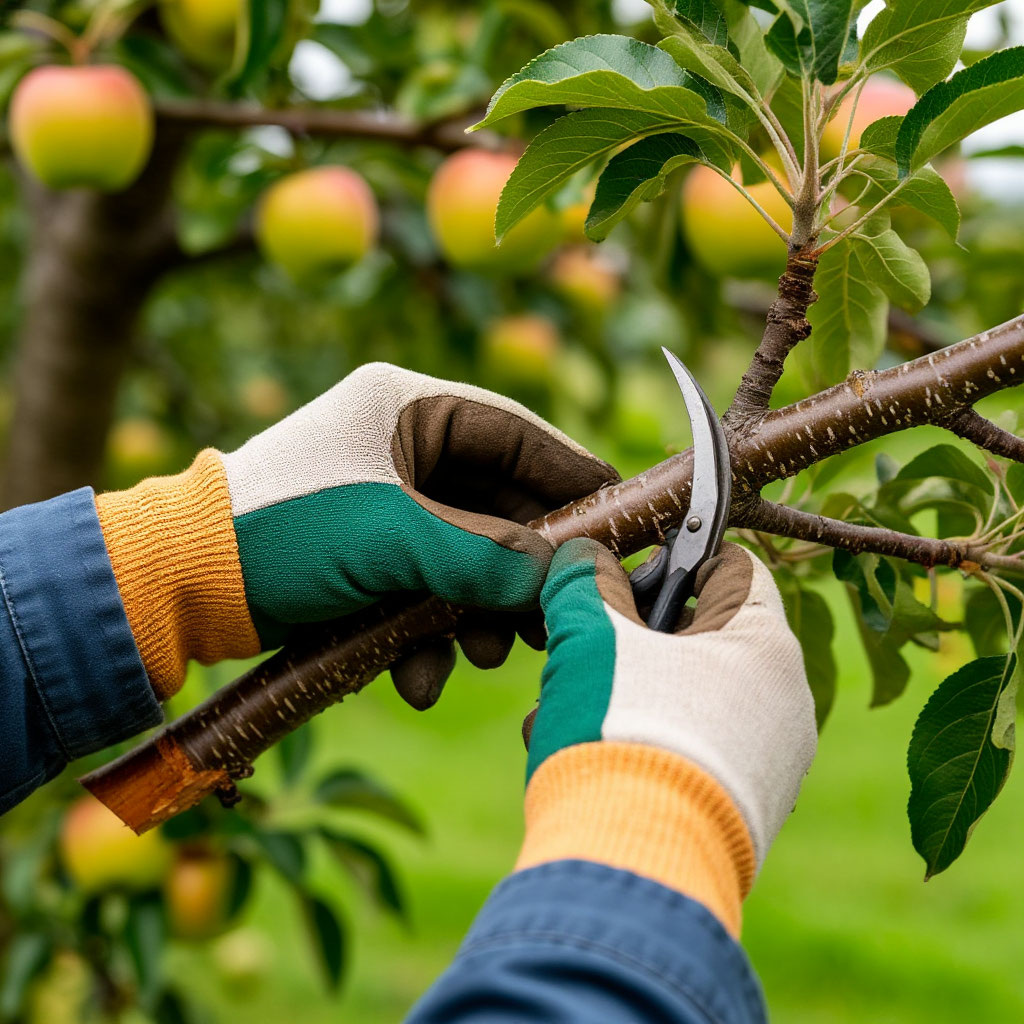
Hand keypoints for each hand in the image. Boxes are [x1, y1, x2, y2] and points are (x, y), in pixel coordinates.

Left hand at [222, 364, 617, 706]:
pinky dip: (427, 629)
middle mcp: (400, 447)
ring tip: (483, 655)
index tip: (620, 519)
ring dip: (475, 610)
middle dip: (520, 570)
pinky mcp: (365, 553)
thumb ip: (484, 553)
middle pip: (496, 504)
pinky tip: (417, 673)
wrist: (178, 584)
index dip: (571, 478)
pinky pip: (423, 585)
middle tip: (556, 617)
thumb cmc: (284, 531)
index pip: (516, 433)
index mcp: (408, 408)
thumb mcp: (393, 538)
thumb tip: (561, 576)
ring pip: (464, 554)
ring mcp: (383, 502)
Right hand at [525, 538, 816, 866]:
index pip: (730, 566)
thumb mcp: (589, 637)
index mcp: (764, 643)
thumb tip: (585, 556)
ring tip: (568, 722)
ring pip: (689, 701)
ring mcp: (774, 762)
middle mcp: (787, 700)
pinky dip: (648, 750)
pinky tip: (592, 766)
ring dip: (626, 699)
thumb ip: (584, 582)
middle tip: (584, 660)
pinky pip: (697, 756)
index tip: (626, 585)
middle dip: (632, 645)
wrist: (638, 869)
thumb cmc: (622, 732)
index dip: (673, 563)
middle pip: (701, 640)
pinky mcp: (752, 812)